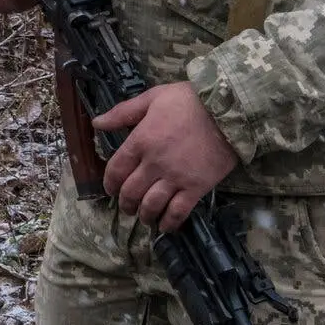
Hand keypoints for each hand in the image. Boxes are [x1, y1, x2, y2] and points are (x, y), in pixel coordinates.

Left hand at [93, 82, 238, 232]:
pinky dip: (169, 222)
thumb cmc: (188, 101)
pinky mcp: (197, 188)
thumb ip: (123, 112)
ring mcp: (176, 178)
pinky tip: (165, 227)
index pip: (116, 169)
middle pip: (131, 191)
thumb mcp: (152, 98)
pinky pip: (178, 212)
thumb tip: (96, 123)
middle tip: (126, 207)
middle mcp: (154, 163)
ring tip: (143, 217)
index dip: (109, 183)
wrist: (228, 112)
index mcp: (140, 140)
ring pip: (152, 205)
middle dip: (125, 203)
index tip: (110, 189)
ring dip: (144, 215)